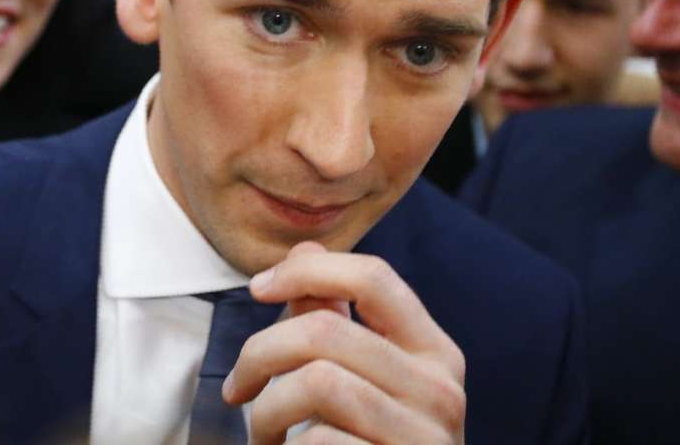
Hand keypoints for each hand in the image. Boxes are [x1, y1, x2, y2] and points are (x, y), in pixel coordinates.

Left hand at [225, 241, 465, 444]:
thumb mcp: (364, 383)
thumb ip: (335, 320)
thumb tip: (301, 253)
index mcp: (436, 354)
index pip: (376, 277)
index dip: (310, 270)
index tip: (258, 288)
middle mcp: (441, 390)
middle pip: (326, 330)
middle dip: (260, 354)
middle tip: (238, 390)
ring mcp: (424, 438)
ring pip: (316, 383)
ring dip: (265, 413)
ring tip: (260, 437)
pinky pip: (318, 443)